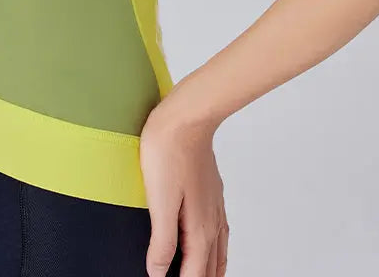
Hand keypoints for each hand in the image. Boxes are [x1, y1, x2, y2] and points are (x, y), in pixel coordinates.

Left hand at [140, 98, 228, 276]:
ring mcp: (215, 207)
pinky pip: (219, 233)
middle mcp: (212, 222)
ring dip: (211, 271)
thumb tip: (158, 273)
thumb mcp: (159, 201)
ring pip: (218, 253)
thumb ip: (162, 241)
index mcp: (200, 229)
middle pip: (210, 269)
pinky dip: (216, 251)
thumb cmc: (169, 152)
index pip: (195, 276)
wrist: (187, 118)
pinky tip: (209, 244)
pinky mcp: (212, 193)